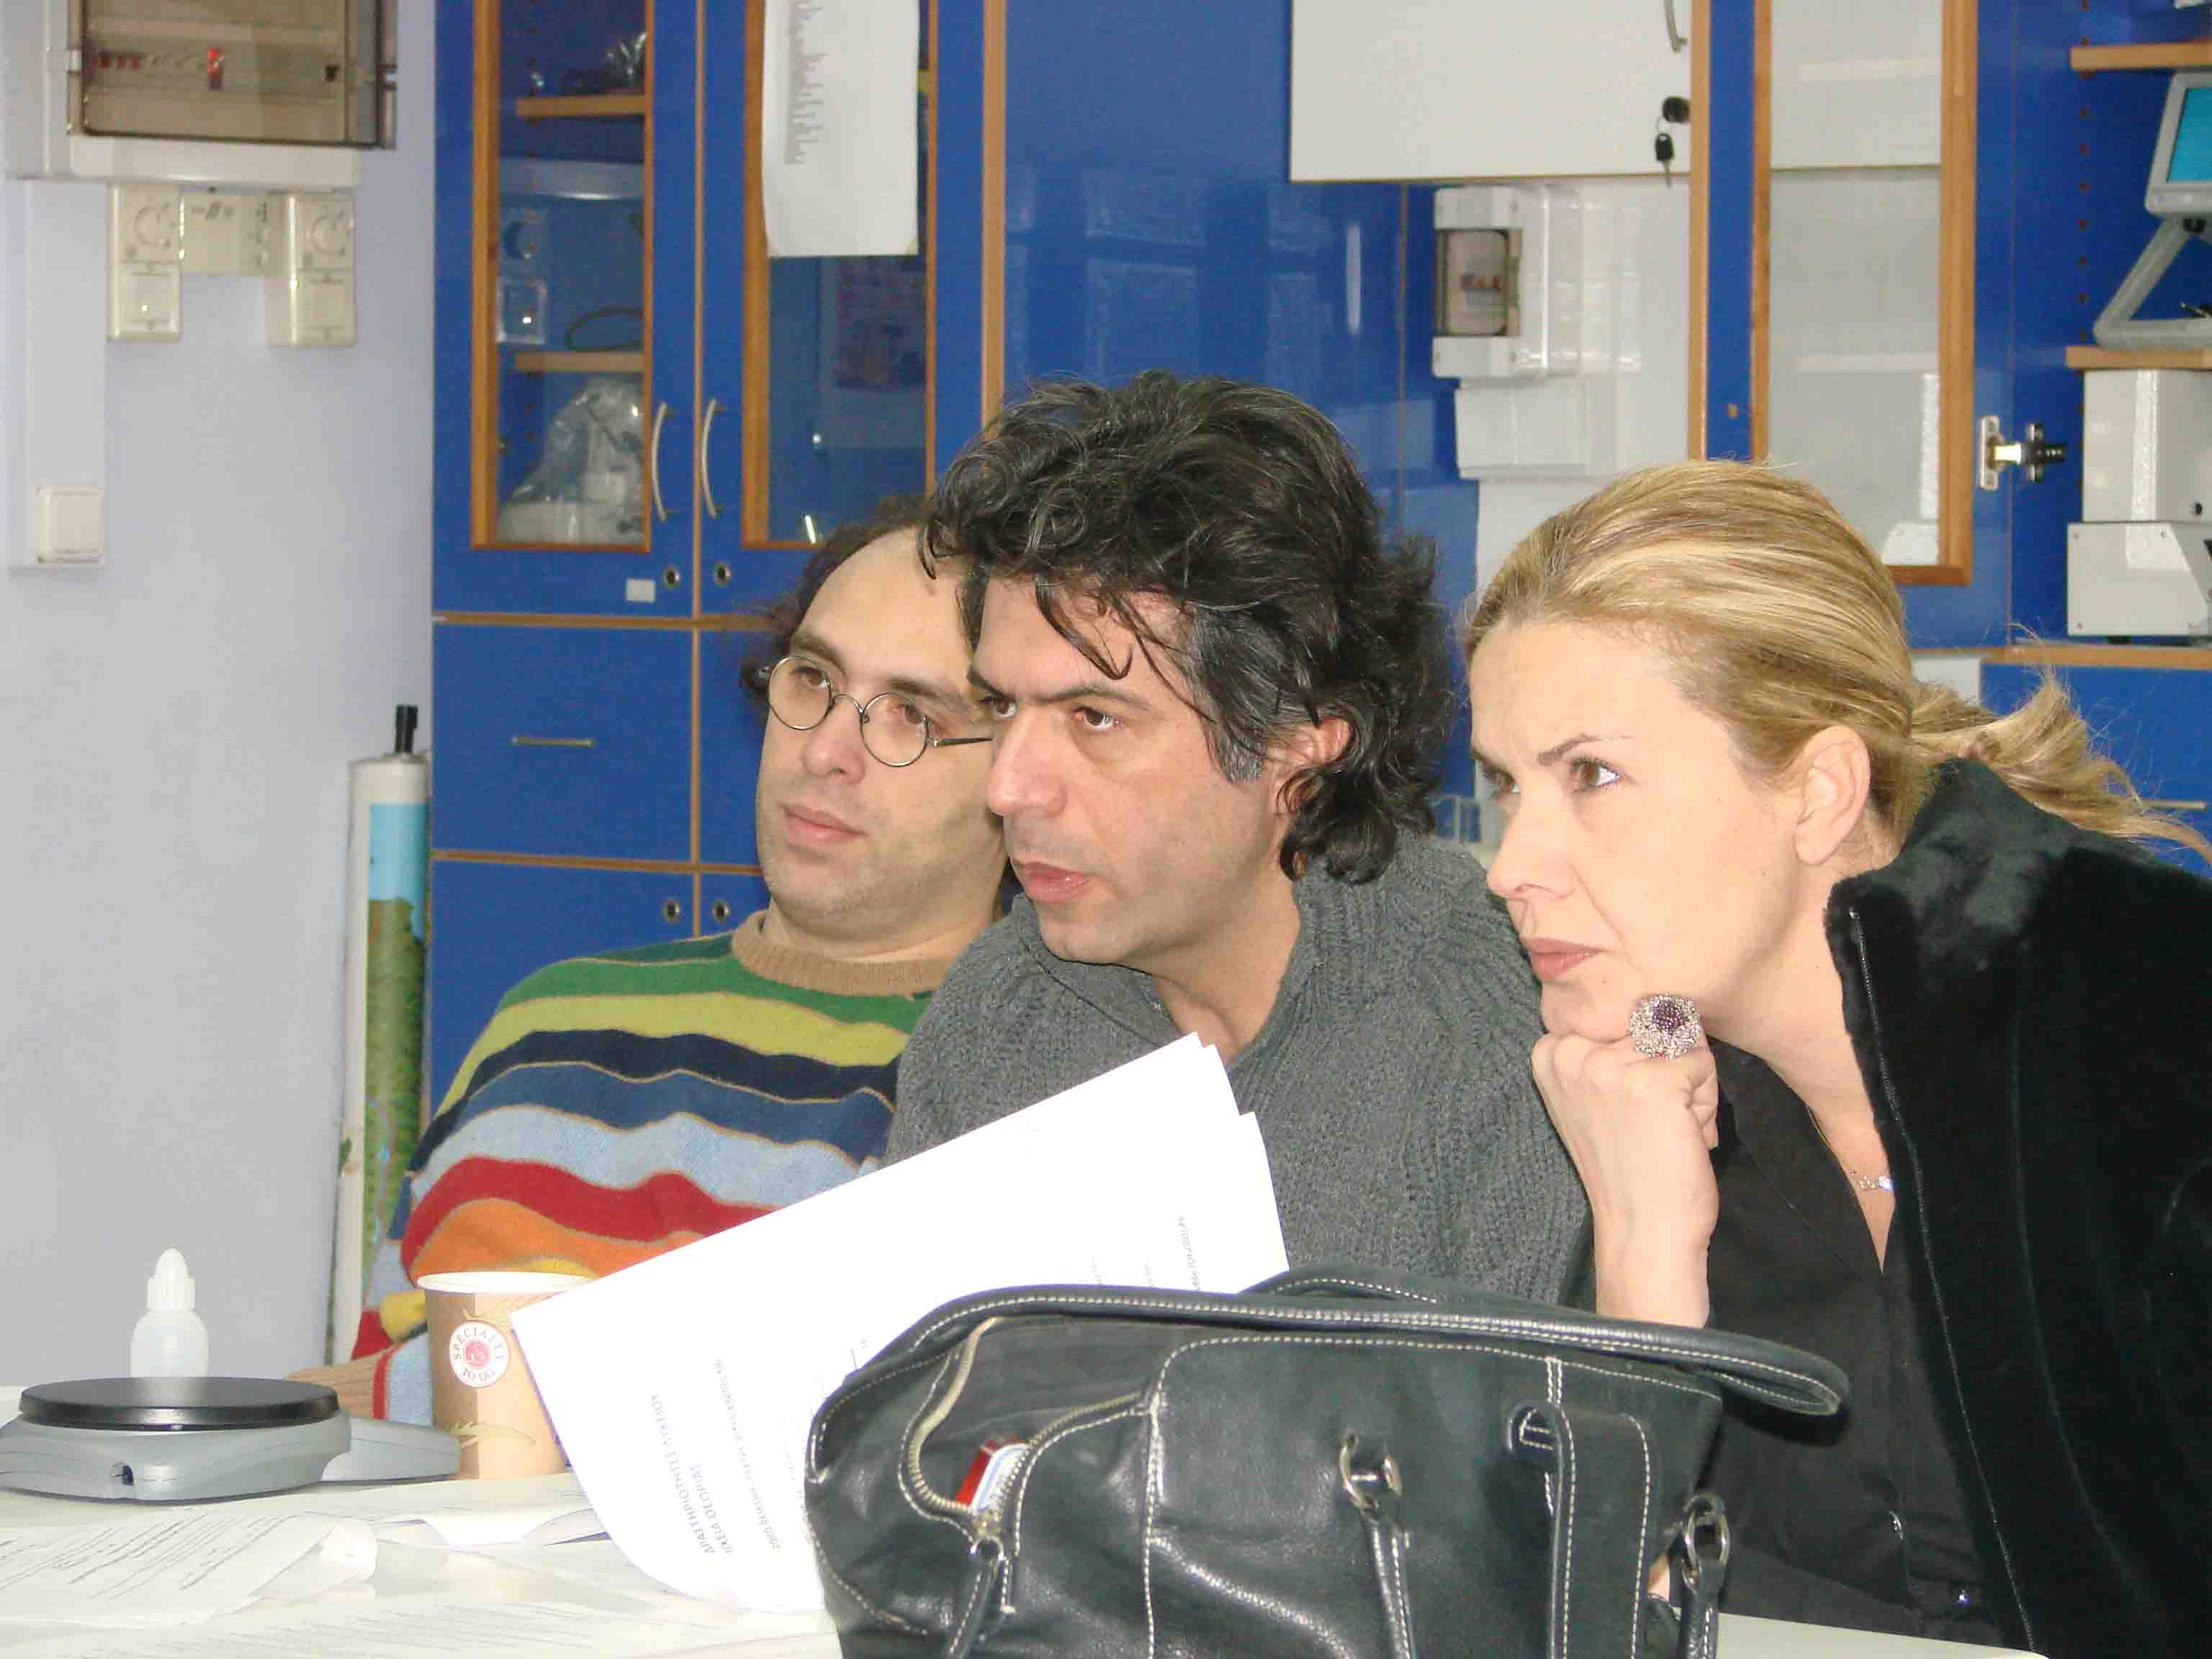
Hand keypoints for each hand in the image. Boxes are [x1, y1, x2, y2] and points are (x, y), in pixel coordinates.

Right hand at [1531, 1029, 1719, 1325]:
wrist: (1641, 1229)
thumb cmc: (1627, 1167)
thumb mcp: (1596, 1097)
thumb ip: (1610, 1050)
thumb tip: (1668, 1005)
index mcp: (1550, 1053)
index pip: (1621, 1015)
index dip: (1640, 1059)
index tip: (1626, 1108)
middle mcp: (1572, 1052)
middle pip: (1652, 1023)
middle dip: (1669, 1070)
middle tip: (1652, 1123)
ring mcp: (1611, 1066)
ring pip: (1681, 1041)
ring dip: (1691, 1086)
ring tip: (1668, 1128)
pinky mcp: (1655, 1081)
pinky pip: (1703, 1064)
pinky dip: (1706, 1103)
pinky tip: (1684, 1136)